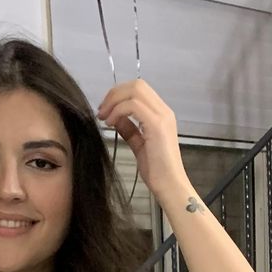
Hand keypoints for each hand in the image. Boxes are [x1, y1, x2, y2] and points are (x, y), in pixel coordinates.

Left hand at [96, 80, 189, 203]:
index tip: (105, 110)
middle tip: (102, 111)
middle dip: (114, 94)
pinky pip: (133, 105)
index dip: (118, 94)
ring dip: (114, 101)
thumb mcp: (139, 145)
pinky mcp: (157, 125)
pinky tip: (110, 123)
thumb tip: (115, 118)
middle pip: (136, 85)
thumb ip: (129, 129)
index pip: (139, 90)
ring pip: (135, 91)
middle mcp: (164, 111)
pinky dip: (118, 110)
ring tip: (104, 117)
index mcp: (161, 114)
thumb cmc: (157, 171)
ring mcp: (162, 116)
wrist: (170, 186)